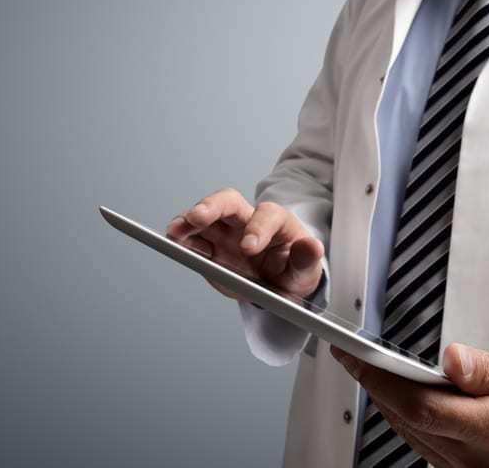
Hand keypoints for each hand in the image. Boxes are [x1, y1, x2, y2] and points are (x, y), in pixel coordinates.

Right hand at [165, 188, 323, 300]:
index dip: (257, 228)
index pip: (267, 215)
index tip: (247, 248)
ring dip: (188, 221)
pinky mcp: (210, 246)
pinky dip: (182, 239)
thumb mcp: (306, 271)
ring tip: (174, 232)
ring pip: (205, 216)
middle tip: (197, 217)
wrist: (278, 286)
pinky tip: (176, 244)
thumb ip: (307, 260)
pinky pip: (193, 238)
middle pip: (229, 201)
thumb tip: (313, 247)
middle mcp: (248, 220)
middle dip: (211, 206)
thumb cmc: (293, 272)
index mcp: (276, 223)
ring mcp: (226, 232)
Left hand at [331, 343, 488, 467]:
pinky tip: (398, 395)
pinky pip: (421, 444)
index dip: (382, 381)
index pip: (422, 407)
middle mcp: (478, 459)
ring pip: (409, 433)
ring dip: (386, 401)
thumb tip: (453, 358)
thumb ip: (488, 368)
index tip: (357, 357)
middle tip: (353, 354)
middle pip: (408, 419)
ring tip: (368, 367)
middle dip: (375, 385)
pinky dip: (405, 417)